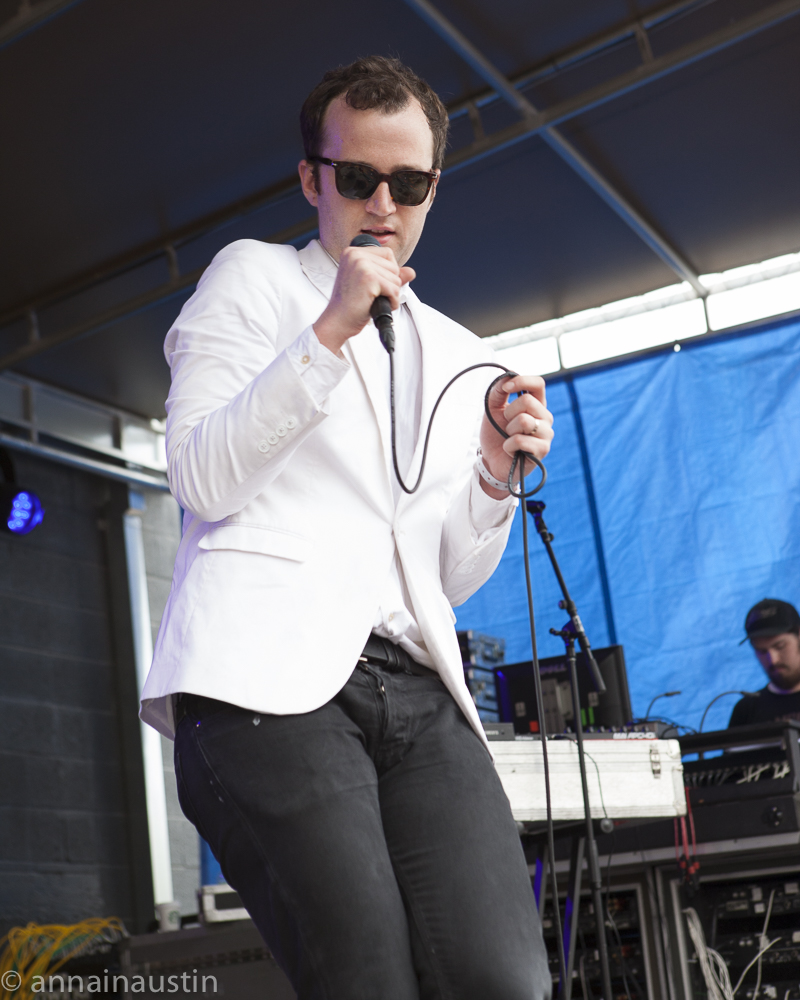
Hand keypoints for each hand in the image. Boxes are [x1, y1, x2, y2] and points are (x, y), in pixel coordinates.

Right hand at [313, 245, 414, 355]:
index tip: (376, 285)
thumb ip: (390, 275)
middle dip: (390, 285)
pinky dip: (391, 302)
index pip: (387, 254)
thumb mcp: (371, 284)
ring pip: (396, 278)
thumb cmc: (351, 305)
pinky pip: (394, 289)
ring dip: (390, 294)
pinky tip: (378, 306)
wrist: (337, 321)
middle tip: (372, 295)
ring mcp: (361, 265)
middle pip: (394, 266)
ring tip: (373, 301)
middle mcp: (355, 255)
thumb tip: (412, 272)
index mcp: (353, 252)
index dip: (389, 272)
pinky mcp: (369, 278)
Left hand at [479, 375, 553, 498]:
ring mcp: (546, 434)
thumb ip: (498, 392)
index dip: (522, 381)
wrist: (492, 462)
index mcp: (536, 404)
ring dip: (508, 430)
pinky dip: (508, 445)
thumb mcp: (492, 409)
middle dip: (508, 413)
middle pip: (527, 401)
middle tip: (506, 425)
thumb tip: (506, 378)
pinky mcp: (542, 450)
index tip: (506, 389)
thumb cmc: (495, 435)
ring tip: (509, 438)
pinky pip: (519, 440)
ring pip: (524, 421)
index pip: (538, 384)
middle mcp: (545, 417)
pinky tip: (510, 450)